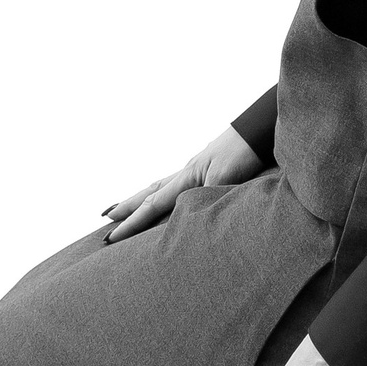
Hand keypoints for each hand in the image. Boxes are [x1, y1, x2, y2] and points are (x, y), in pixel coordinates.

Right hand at [102, 125, 263, 241]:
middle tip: (105, 216)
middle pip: (150, 191)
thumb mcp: (224, 178)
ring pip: (162, 186)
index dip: (131, 222)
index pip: (153, 204)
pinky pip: (179, 184)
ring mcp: (198, 168)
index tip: (111, 236)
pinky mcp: (211, 166)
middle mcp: (188, 172)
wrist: (261, 129)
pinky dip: (166, 191)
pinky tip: (171, 193)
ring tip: (127, 205)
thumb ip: (204, 195)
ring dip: (143, 197)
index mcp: (187, 176)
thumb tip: (184, 213)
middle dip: (127, 206)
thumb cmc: (245, 151)